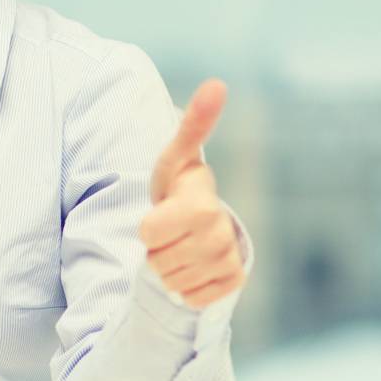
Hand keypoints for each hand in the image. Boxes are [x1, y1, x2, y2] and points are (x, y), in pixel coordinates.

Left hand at [138, 78, 245, 309]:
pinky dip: (183, 288)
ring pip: (172, 281)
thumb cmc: (178, 187)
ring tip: (176, 246)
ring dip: (165, 268)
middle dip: (152, 249)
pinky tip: (191, 266)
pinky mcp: (234, 280)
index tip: (160, 211)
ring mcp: (230, 258)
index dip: (146, 228)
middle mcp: (221, 232)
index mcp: (202, 202)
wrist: (199, 222)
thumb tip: (218, 83)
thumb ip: (193, 124)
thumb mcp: (174, 158)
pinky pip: (191, 297)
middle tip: (165, 231)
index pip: (150, 231)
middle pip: (158, 260)